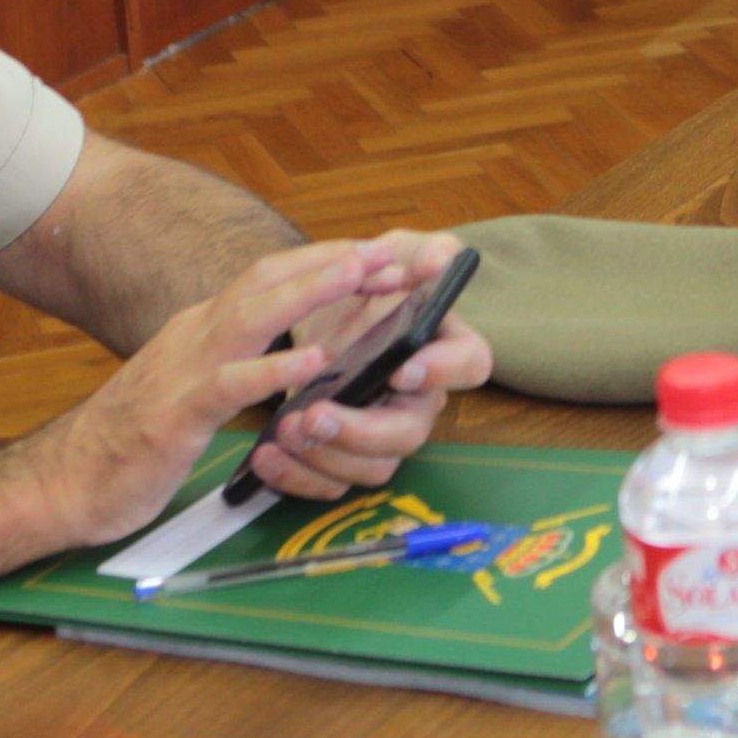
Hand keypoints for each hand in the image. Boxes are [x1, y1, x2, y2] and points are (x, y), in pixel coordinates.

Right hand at [0, 235, 378, 551]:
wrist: (64, 482)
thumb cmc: (133, 440)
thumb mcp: (192, 388)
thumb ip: (232, 362)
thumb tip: (283, 349)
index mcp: (201, 330)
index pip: (270, 279)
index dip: (325, 263)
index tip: (378, 253)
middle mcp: (194, 336)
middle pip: (268, 281)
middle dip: (331, 263)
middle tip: (391, 251)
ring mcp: (183, 370)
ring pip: (252, 316)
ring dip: (311, 293)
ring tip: (361, 277)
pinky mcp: (174, 415)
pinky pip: (230, 384)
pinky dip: (274, 371)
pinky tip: (315, 365)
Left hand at [249, 229, 495, 500]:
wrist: (321, 316)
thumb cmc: (372, 290)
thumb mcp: (397, 258)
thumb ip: (423, 253)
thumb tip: (442, 256)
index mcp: (442, 349)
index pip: (470, 364)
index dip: (442, 371)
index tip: (400, 367)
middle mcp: (418, 401)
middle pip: (409, 433)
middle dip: (361, 430)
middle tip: (315, 414)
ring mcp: (381, 435)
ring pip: (370, 467)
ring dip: (323, 454)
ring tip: (283, 428)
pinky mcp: (345, 458)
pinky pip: (331, 484)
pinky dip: (297, 477)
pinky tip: (267, 455)